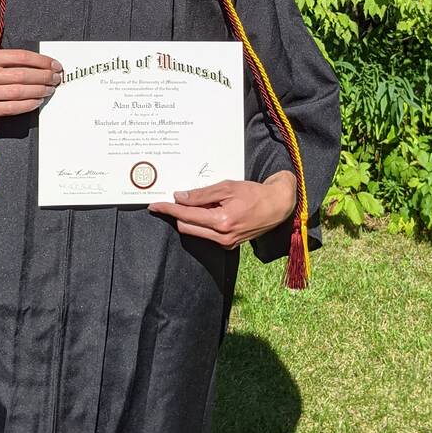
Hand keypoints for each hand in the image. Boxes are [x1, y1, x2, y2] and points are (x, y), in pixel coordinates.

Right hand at [0, 49, 62, 131]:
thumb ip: (8, 62)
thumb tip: (41, 65)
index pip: (20, 56)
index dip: (41, 61)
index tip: (54, 65)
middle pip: (21, 74)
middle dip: (44, 77)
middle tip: (56, 79)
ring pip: (17, 91)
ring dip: (38, 91)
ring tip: (50, 90)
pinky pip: (10, 108)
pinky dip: (27, 105)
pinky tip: (37, 102)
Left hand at [147, 170, 296, 247]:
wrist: (277, 206)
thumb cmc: (253, 193)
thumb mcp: (227, 187)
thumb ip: (201, 195)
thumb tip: (179, 197)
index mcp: (221, 222)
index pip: (186, 215)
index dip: (168, 209)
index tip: (154, 205)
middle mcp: (222, 237)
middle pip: (186, 227)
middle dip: (176, 213)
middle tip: (169, 200)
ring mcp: (226, 243)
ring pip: (195, 231)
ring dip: (189, 218)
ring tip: (193, 203)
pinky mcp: (229, 244)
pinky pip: (206, 234)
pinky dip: (201, 223)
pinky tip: (206, 211)